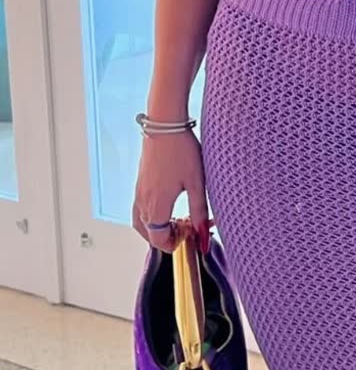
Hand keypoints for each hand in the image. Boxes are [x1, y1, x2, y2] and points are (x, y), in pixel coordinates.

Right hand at [132, 129, 210, 254]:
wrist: (165, 125)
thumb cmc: (182, 151)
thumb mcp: (197, 183)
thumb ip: (199, 210)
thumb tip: (203, 232)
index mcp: (156, 206)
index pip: (159, 240)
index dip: (175, 244)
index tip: (191, 235)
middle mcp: (143, 201)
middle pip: (149, 234)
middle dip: (168, 237)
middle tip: (187, 227)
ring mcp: (139, 192)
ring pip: (142, 222)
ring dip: (158, 227)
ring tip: (177, 220)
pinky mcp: (140, 183)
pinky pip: (140, 209)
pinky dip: (151, 216)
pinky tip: (167, 206)